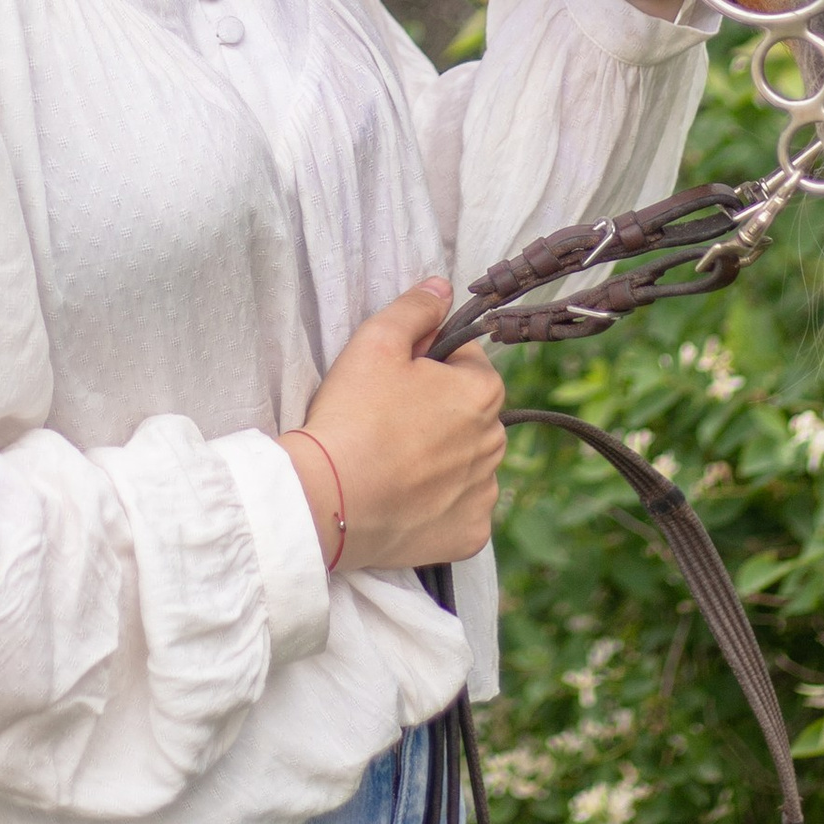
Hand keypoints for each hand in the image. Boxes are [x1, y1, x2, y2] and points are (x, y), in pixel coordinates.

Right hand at [279, 277, 504, 573]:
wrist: (326, 499)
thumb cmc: (353, 415)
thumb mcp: (375, 341)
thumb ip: (414, 309)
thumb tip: (441, 287)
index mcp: (483, 391)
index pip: (465, 359)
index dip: (427, 361)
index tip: (394, 377)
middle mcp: (497, 443)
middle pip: (468, 412)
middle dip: (437, 409)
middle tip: (386, 420)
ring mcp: (484, 493)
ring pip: (466, 462)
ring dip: (441, 458)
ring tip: (391, 461)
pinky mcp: (469, 536)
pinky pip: (461, 510)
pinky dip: (439, 505)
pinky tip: (404, 498)